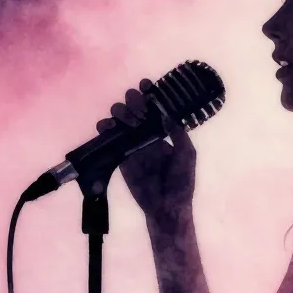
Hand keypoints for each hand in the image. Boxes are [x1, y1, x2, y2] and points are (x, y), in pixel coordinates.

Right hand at [96, 78, 196, 219]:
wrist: (166, 207)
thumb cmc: (181, 182)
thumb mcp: (187, 154)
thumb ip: (178, 134)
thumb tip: (164, 115)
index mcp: (164, 131)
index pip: (155, 106)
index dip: (149, 92)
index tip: (146, 85)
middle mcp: (147, 133)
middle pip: (135, 108)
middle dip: (134, 101)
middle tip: (138, 107)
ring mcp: (132, 144)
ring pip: (120, 119)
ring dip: (120, 113)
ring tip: (127, 120)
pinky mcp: (120, 156)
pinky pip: (109, 138)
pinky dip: (105, 129)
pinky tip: (107, 127)